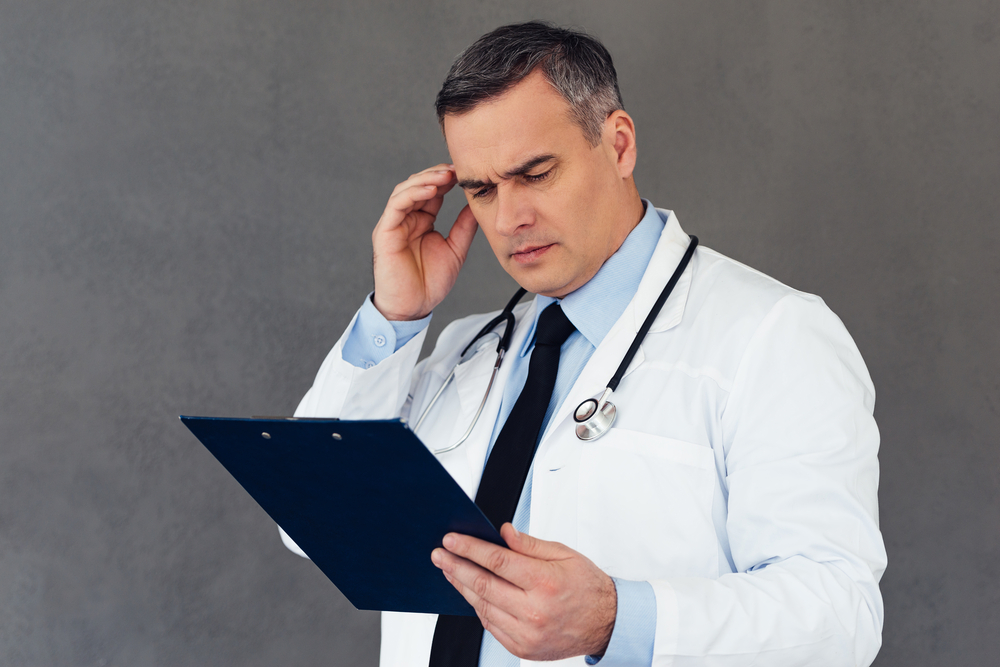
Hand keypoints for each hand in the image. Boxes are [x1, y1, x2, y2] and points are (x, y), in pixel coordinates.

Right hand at [371, 164, 478, 320]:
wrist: (412, 308)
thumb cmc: (430, 284)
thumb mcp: (455, 250)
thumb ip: (463, 228)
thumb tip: (476, 206)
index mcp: (421, 221)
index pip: (433, 192)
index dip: (447, 181)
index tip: (466, 174)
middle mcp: (406, 219)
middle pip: (418, 185)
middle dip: (437, 175)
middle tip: (457, 170)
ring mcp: (394, 224)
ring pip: (406, 190)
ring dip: (426, 179)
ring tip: (445, 176)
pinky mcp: (385, 231)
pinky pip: (396, 205)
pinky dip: (412, 194)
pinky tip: (431, 190)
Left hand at [431, 523, 616, 660]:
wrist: (606, 623)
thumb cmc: (586, 586)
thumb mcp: (563, 555)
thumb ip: (529, 544)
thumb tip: (503, 532)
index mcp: (545, 582)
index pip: (497, 561)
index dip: (470, 548)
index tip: (452, 540)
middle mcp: (534, 610)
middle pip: (483, 585)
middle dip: (456, 566)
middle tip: (440, 554)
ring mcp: (527, 633)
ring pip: (482, 606)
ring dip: (462, 587)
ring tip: (450, 570)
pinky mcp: (522, 647)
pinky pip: (490, 625)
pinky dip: (478, 607)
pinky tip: (471, 593)